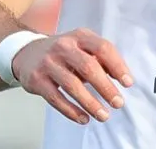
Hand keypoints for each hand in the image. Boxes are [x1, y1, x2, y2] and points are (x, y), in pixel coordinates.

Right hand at [12, 28, 132, 124]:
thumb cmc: (63, 52)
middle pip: (88, 67)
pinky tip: (83, 118)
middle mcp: (64, 47)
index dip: (118, 66)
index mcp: (80, 36)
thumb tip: (121, 77)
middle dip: (106, 87)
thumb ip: (100, 58)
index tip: (128, 82)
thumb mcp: (82, 46)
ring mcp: (48, 63)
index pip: (103, 48)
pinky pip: (56, 98)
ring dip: (90, 103)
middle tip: (118, 102)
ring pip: (72, 85)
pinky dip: (71, 111)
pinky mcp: (37, 79)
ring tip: (103, 115)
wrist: (27, 52)